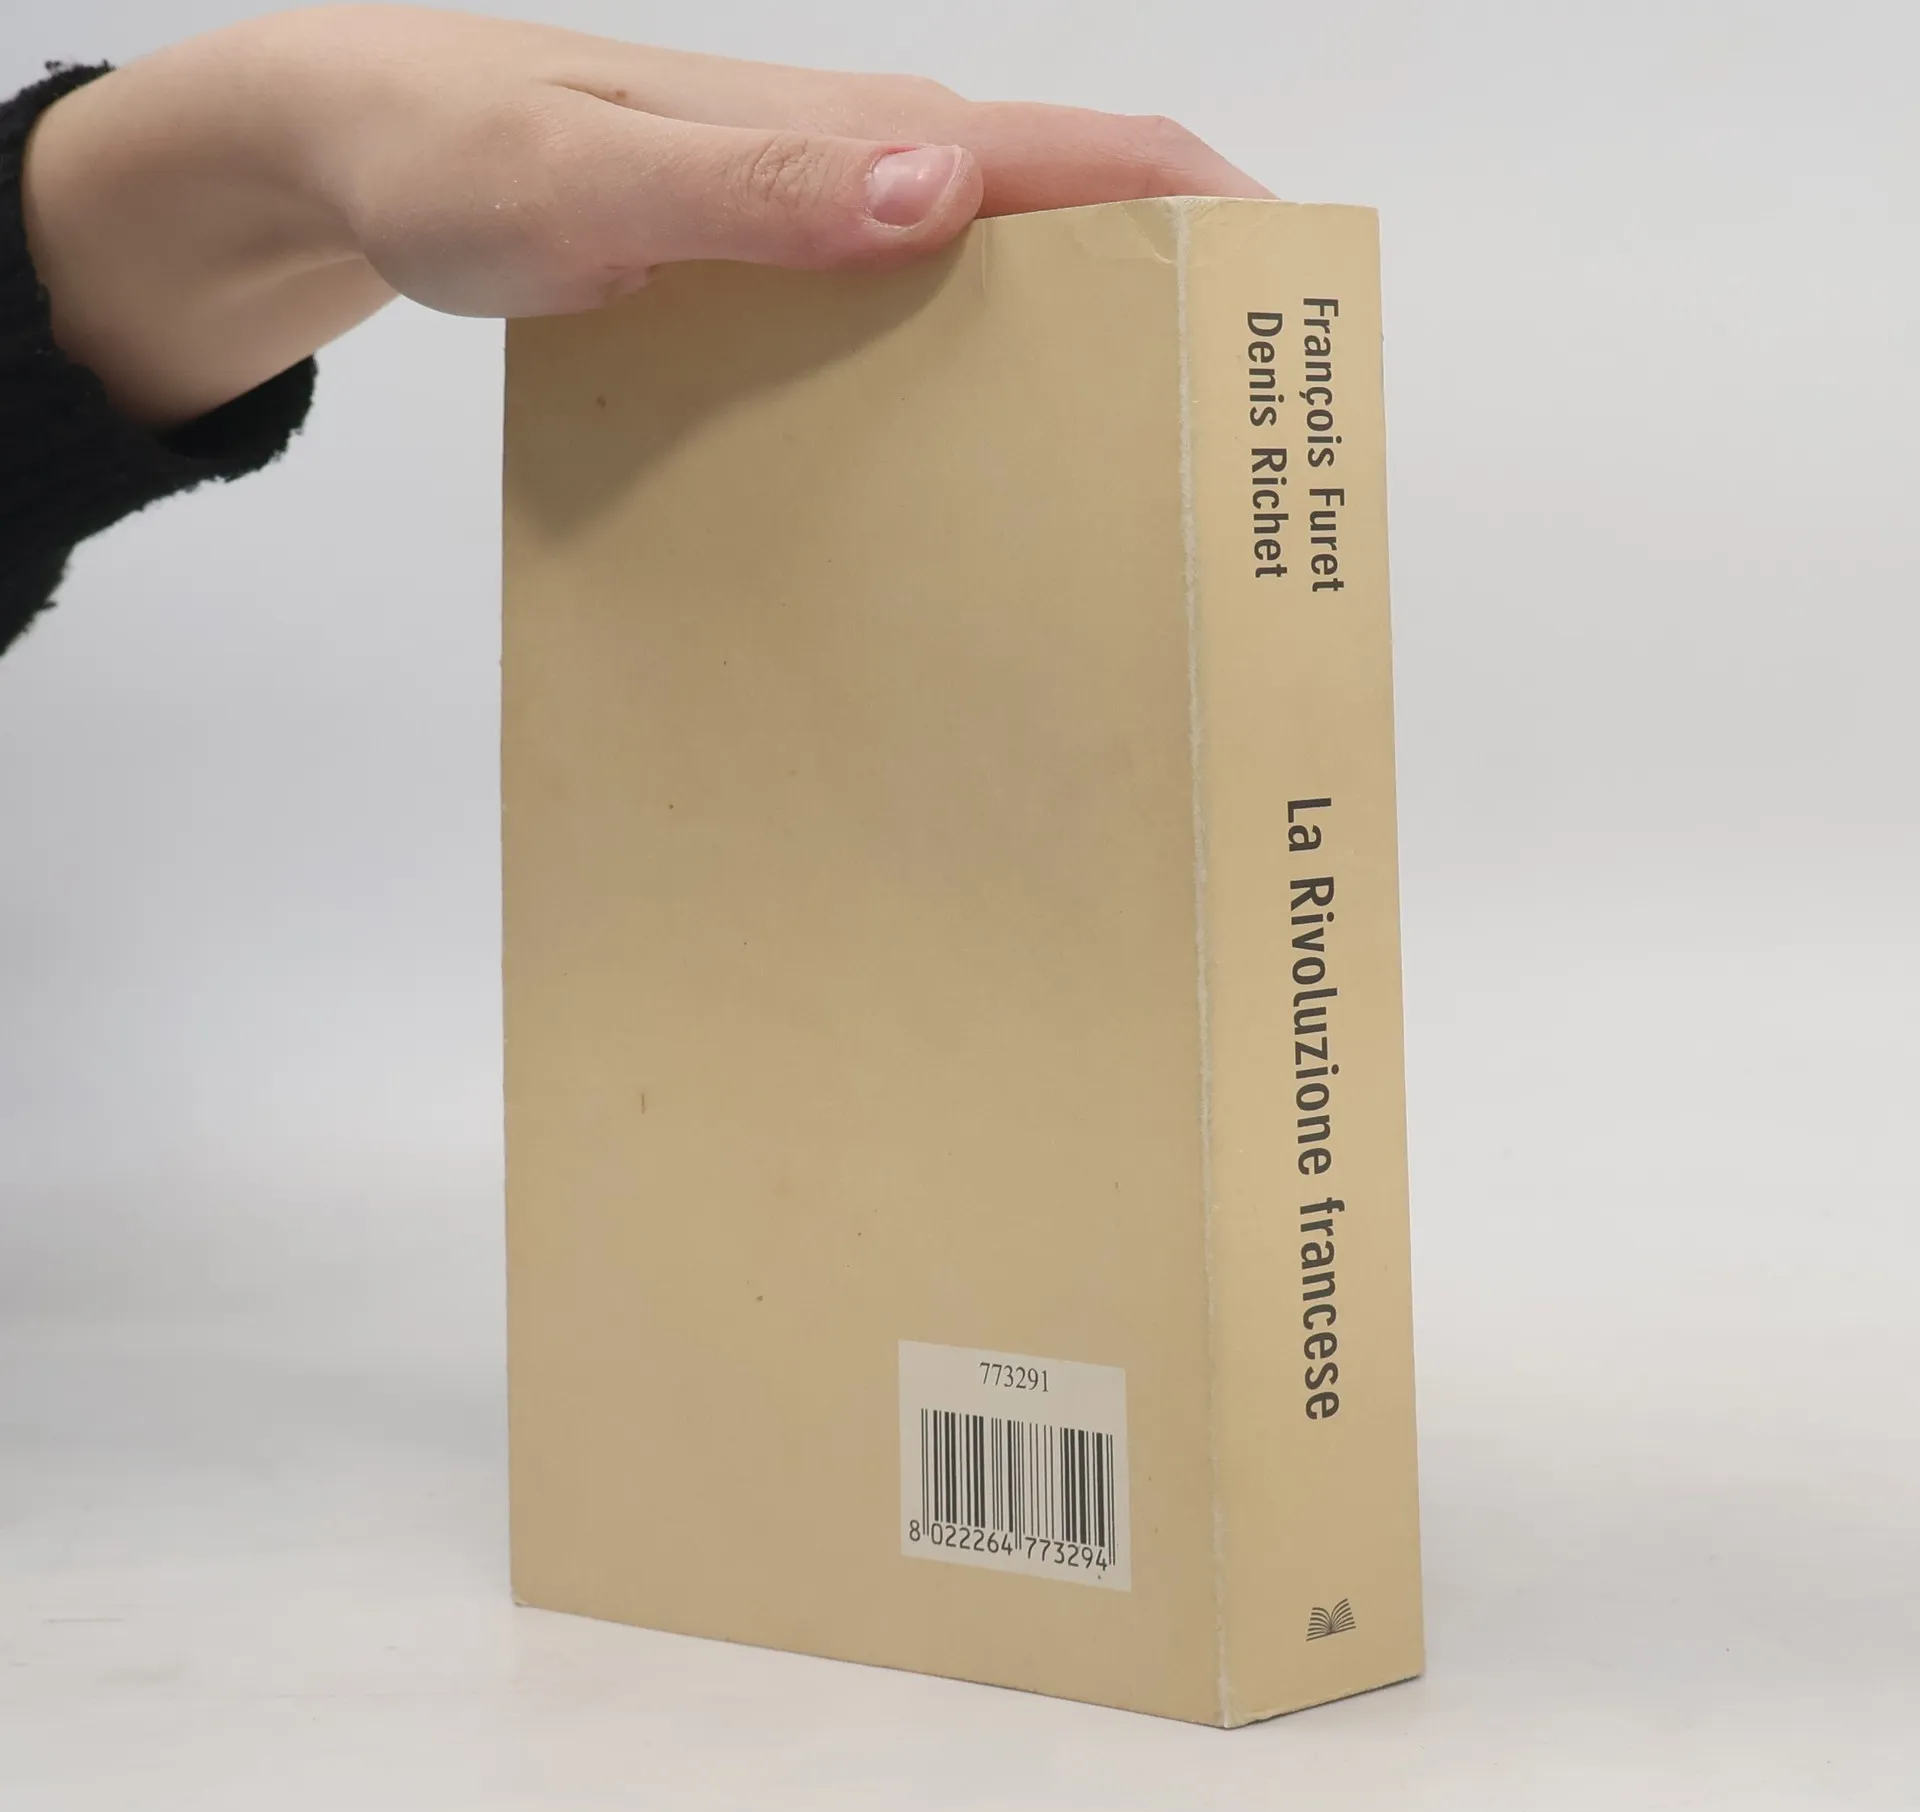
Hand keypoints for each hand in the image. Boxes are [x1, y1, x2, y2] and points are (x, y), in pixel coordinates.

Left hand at [21, 4, 1268, 426]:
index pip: (1093, 156)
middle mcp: (875, 179)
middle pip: (1079, 238)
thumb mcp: (591, 180)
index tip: (1303, 317)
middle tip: (1234, 466)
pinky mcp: (788, 288)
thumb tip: (942, 190)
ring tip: (1130, 508)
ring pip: (1003, 297)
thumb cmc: (456, 150)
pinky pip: (916, 338)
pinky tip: (968, 489)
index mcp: (867, 131)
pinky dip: (975, 396)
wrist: (360, 161)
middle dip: (1178, 324)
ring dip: (1084, 378)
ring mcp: (833, 236)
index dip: (1218, 221)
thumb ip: (760, 184)